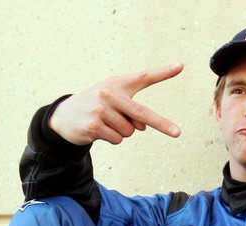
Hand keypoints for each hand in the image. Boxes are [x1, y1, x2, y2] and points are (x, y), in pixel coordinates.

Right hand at [49, 63, 183, 145]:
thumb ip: (132, 112)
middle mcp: (110, 93)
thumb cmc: (97, 107)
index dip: (162, 72)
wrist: (65, 116)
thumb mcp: (114, 103)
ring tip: (106, 124)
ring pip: (129, 132)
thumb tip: (142, 127)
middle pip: (142, 113)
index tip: (180, 66)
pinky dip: (113, 139)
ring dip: (122, 133)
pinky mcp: (95, 125)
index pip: (143, 77)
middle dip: (162, 124)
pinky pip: (117, 139)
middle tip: (178, 133)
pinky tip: (99, 130)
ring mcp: (101, 109)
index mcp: (118, 83)